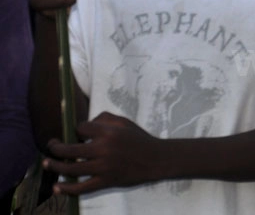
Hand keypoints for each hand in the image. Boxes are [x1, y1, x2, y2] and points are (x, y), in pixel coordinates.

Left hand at [44, 112, 163, 194]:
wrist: (156, 159)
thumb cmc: (138, 139)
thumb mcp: (124, 122)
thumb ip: (104, 118)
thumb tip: (83, 126)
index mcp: (108, 132)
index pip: (81, 128)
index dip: (77, 130)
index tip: (79, 133)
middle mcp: (104, 149)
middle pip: (69, 149)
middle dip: (55, 147)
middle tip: (51, 146)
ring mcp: (104, 167)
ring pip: (71, 169)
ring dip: (55, 166)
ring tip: (46, 163)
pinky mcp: (106, 182)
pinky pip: (82, 188)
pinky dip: (67, 189)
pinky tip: (57, 187)